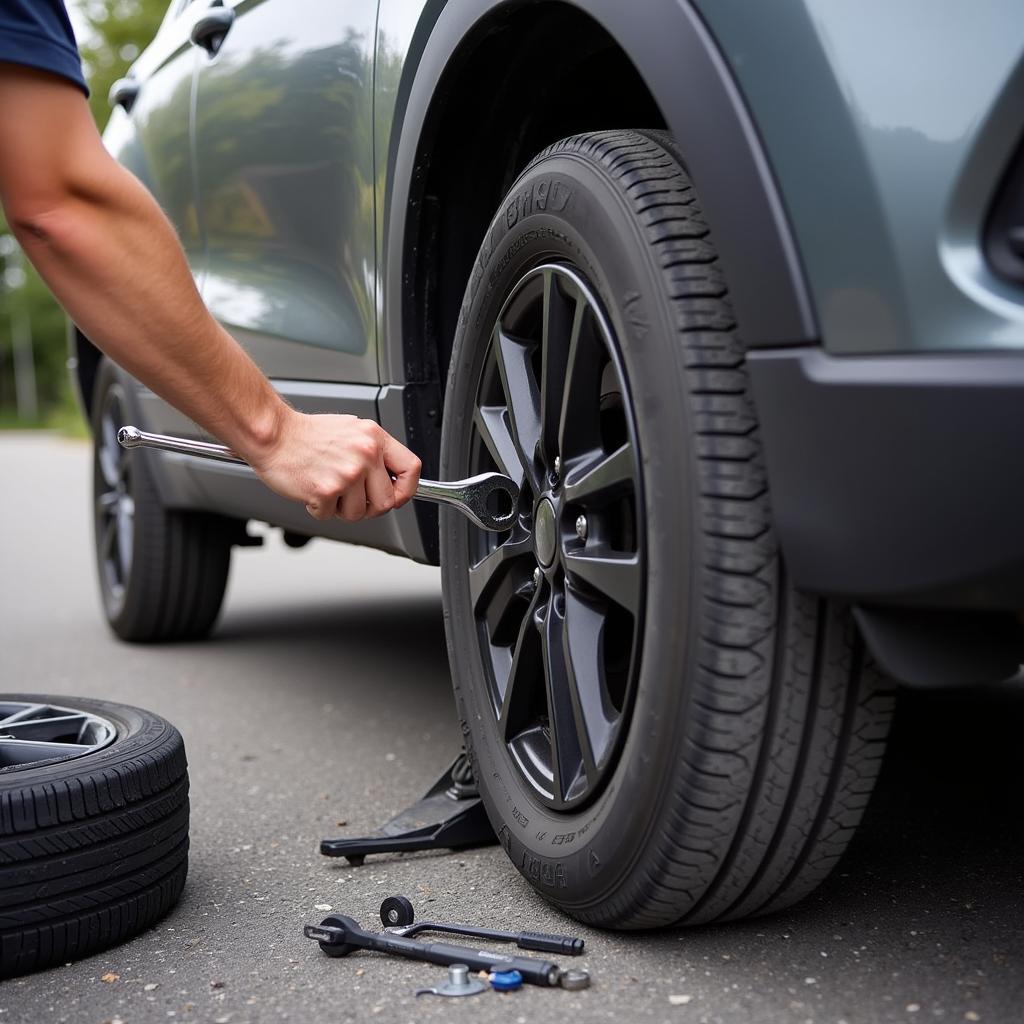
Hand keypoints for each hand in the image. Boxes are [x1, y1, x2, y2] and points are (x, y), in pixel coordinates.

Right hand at [248, 409, 421, 521]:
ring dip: (340, 509)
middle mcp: (365, 454)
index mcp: (374, 438)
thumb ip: (374, 452)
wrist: (272, 434)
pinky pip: (330, 516)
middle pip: (386, 501)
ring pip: (358, 514)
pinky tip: (311, 489)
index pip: (411, 469)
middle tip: (351, 498)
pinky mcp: (326, 490)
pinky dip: (318, 509)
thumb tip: (392, 478)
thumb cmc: (307, 434)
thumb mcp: (352, 431)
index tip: (397, 496)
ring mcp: (346, 474)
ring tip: (327, 487)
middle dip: (369, 507)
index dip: (406, 489)